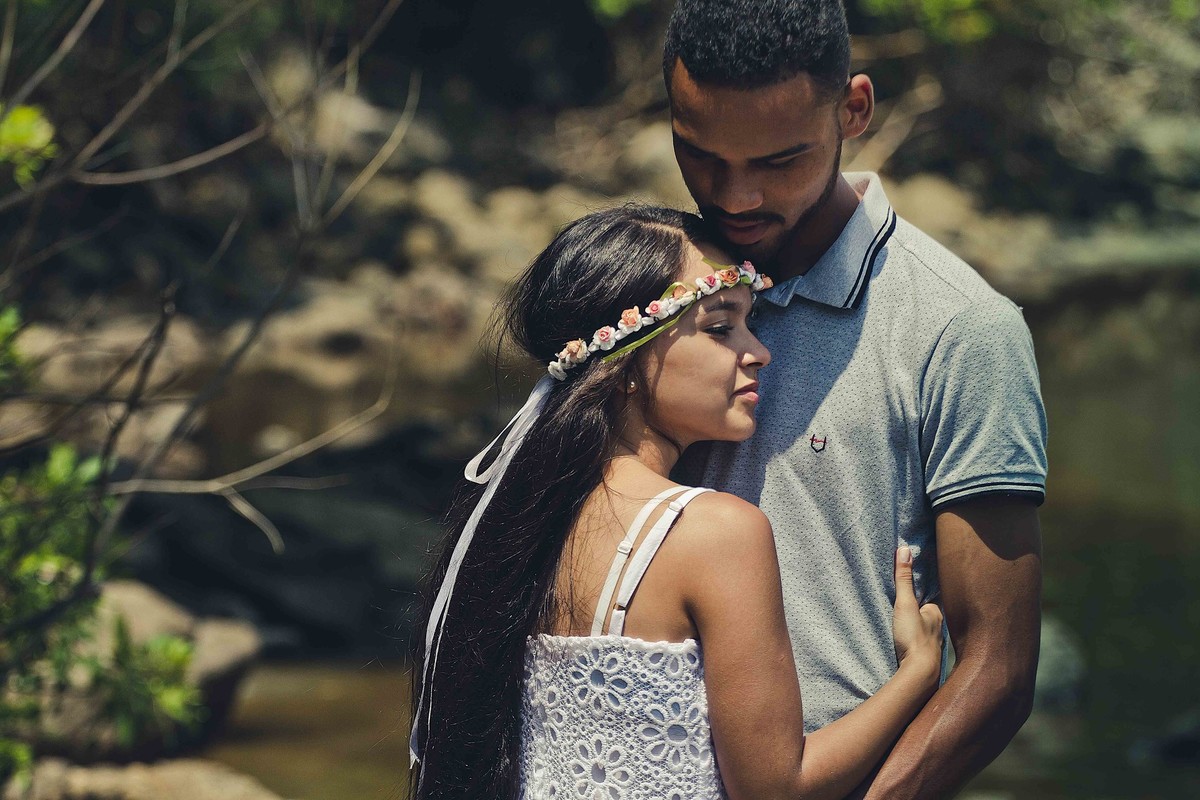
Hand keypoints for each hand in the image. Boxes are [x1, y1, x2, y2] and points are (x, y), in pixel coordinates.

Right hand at [892, 546, 943, 683]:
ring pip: (926, 629)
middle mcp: (939, 627)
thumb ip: (903, 579)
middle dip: (921, 610)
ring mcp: (933, 643)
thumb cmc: (914, 637)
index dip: (922, 591)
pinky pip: (921, 643)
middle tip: (908, 604)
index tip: (914, 585)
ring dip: (920, 626)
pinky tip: (911, 642)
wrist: (920, 673)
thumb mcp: (905, 604)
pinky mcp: (925, 656)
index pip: (930, 596)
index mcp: (937, 612)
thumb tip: (905, 549)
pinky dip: (917, 640)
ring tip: (908, 622)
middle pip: (928, 613)